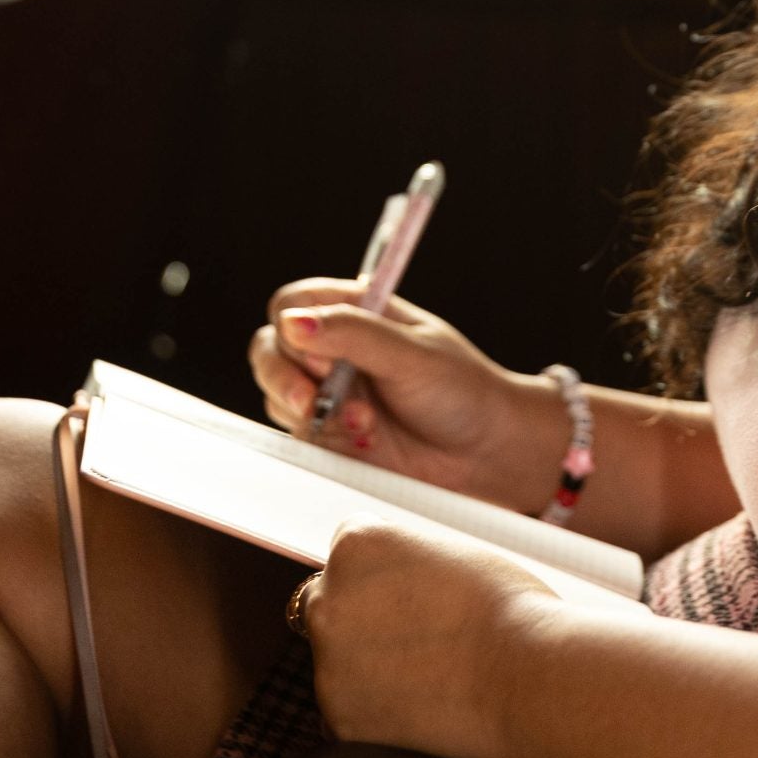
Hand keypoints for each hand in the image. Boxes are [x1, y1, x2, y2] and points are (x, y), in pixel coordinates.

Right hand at [248, 280, 556, 504]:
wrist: (487, 453)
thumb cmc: (463, 392)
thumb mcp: (412, 354)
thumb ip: (352, 334)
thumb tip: (293, 322)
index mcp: (355, 312)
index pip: (291, 304)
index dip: (294, 329)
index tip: (324, 358)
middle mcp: (334, 350)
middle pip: (270, 348)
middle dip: (287, 377)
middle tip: (315, 400)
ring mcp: (328, 393)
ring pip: (277, 394)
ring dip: (312, 413)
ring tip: (366, 424)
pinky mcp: (329, 435)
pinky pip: (297, 434)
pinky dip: (323, 440)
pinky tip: (367, 442)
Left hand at [301, 516, 555, 757]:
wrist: (531, 680)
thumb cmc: (511, 610)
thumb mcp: (450, 554)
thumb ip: (403, 562)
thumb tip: (385, 586)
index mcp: (355, 545)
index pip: (351, 550)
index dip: (388, 575)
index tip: (421, 596)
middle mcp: (325, 600)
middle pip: (331, 604)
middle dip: (364, 619)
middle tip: (423, 639)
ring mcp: (327, 664)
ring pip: (339, 662)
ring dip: (368, 669)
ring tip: (432, 677)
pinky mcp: (339, 720)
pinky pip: (350, 712)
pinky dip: (376, 714)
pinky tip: (422, 709)